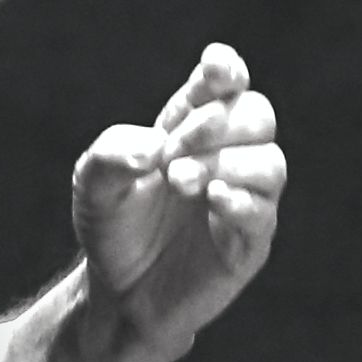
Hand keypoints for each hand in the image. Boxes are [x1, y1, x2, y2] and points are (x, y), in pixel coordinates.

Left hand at [73, 43, 285, 361]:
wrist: (118, 292)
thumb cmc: (112, 227)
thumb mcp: (92, 184)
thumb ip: (111, 153)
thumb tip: (153, 148)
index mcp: (193, 126)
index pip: (227, 83)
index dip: (227, 69)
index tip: (214, 69)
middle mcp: (227, 156)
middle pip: (257, 115)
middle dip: (216, 125)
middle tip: (170, 155)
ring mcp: (244, 199)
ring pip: (269, 162)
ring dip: (224, 163)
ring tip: (179, 181)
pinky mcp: (249, 242)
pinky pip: (264, 212)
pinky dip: (240, 199)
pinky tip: (210, 199)